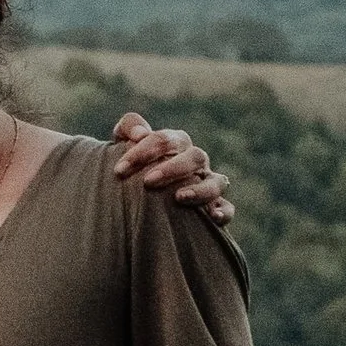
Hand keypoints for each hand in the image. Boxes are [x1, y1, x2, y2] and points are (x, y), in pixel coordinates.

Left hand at [110, 108, 234, 226]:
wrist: (139, 195)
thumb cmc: (132, 167)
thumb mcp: (124, 143)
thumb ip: (129, 127)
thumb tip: (140, 133)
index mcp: (176, 143)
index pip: (164, 140)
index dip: (142, 152)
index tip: (119, 170)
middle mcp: (195, 161)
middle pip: (195, 156)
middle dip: (172, 168)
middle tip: (147, 182)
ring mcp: (208, 183)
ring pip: (216, 181)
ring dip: (200, 189)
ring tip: (178, 198)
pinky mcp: (214, 206)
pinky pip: (227, 207)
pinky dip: (224, 211)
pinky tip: (213, 217)